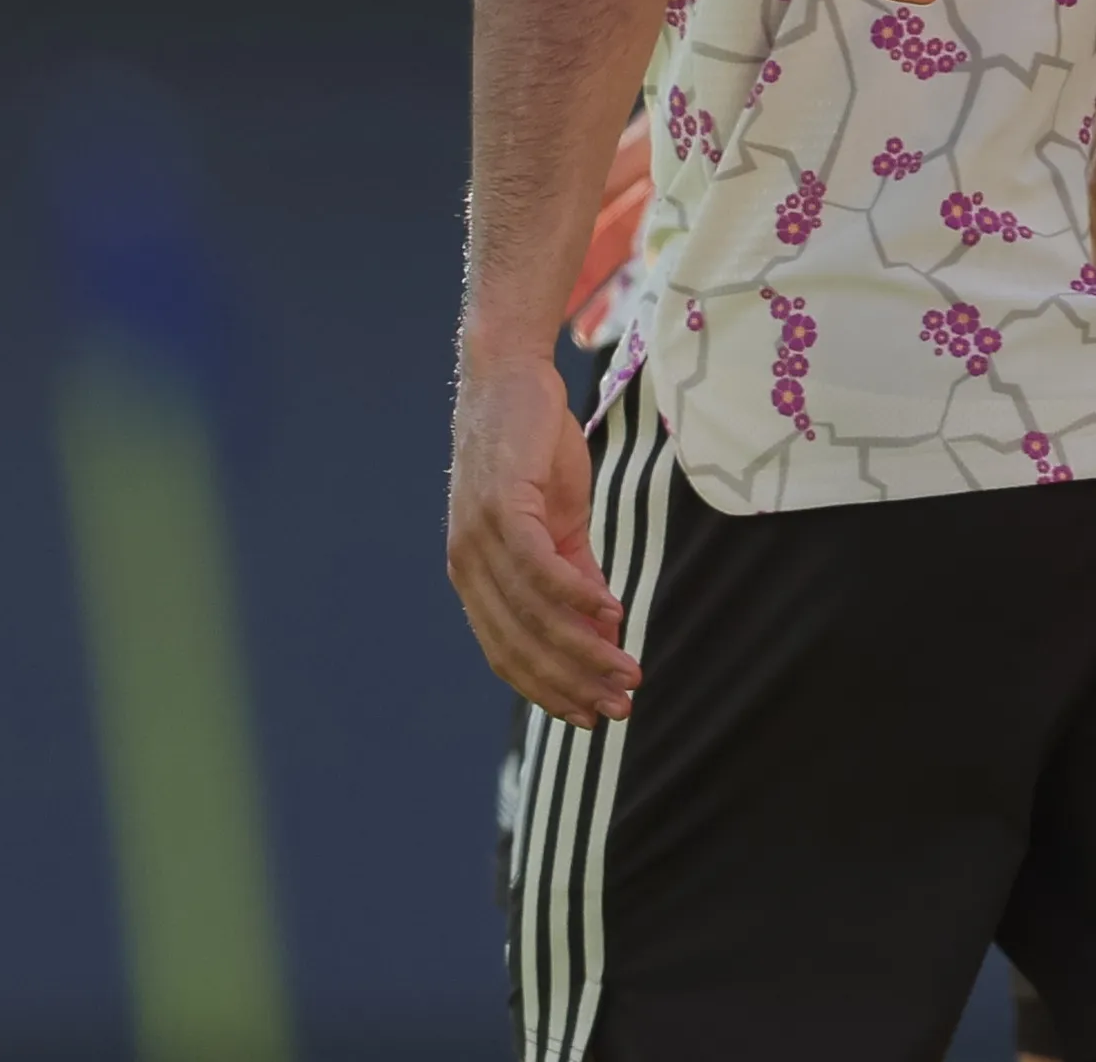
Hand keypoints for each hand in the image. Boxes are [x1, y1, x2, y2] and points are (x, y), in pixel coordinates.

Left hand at [445, 345, 635, 725]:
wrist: (510, 379)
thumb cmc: (534, 450)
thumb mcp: (561, 521)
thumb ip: (577, 576)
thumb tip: (608, 632)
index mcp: (476, 579)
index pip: (509, 654)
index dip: (550, 691)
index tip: (593, 716)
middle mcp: (467, 568)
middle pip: (521, 646)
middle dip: (573, 685)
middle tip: (621, 708)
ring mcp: (479, 540)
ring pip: (533, 615)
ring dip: (585, 650)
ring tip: (628, 671)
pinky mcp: (501, 508)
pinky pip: (540, 568)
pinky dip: (577, 596)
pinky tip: (613, 613)